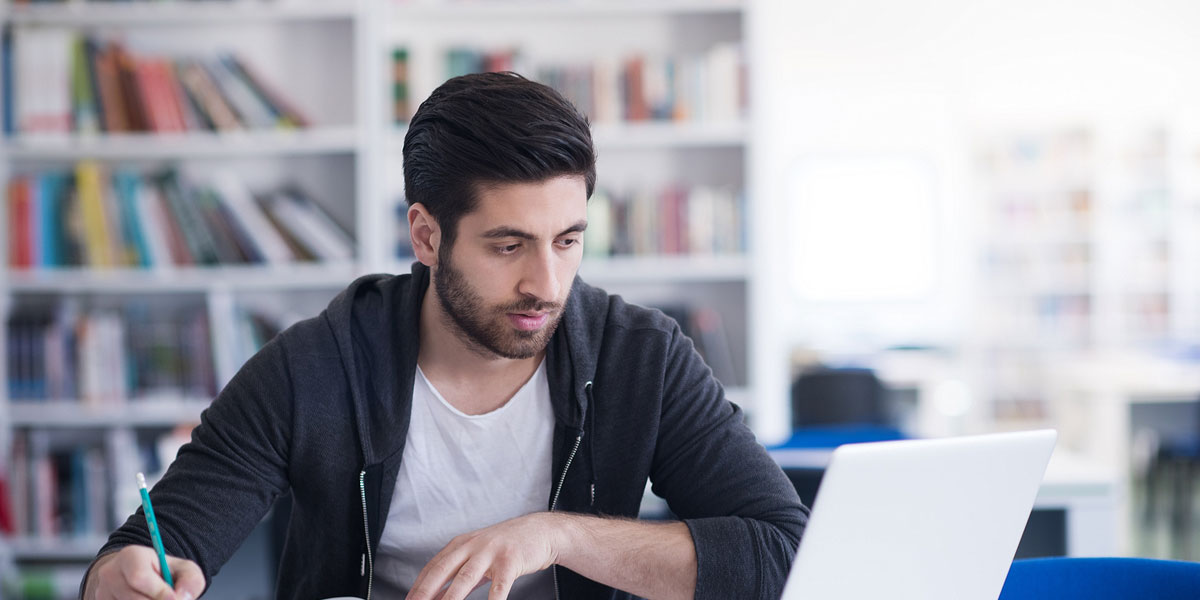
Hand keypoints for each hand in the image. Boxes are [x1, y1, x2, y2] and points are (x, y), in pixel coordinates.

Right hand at [84, 545, 205, 599]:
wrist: (139, 578)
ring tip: (155, 596)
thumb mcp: (183, 569)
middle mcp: (111, 574)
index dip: (159, 592)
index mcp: (131, 556)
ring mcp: (102, 592)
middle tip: (169, 599)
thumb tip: (182, 597)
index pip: (139, 577)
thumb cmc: (163, 572)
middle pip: (134, 598)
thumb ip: (191, 580)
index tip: (174, 598)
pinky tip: (145, 599)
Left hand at [405, 512, 565, 599]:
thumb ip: (457, 576)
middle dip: (425, 592)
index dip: (418, 586)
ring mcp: (491, 552)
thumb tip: (435, 595)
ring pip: (465, 578)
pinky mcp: (510, 561)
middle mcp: (473, 546)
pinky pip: (499, 586)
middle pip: (442, 570)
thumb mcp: (478, 557)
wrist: (541, 531)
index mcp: (461, 545)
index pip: (433, 567)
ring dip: (451, 598)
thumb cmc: (508, 546)